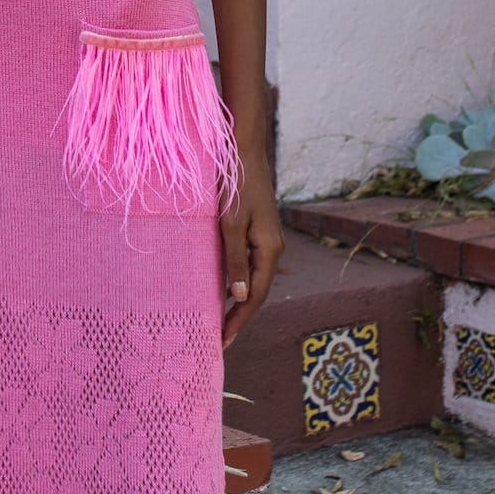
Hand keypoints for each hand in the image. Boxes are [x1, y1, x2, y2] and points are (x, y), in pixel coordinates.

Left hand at [219, 152, 282, 347]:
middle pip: (258, 291)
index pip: (255, 295)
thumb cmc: (236, 186)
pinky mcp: (259, 231)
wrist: (245, 153)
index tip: (223, 341)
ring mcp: (267, 240)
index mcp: (270, 250)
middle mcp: (273, 248)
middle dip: (240, 317)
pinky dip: (239, 282)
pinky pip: (251, 264)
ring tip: (223, 322)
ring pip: (255, 279)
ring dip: (240, 301)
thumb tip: (239, 297)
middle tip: (221, 339)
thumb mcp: (231, 225)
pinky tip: (226, 290)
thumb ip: (236, 261)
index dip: (240, 320)